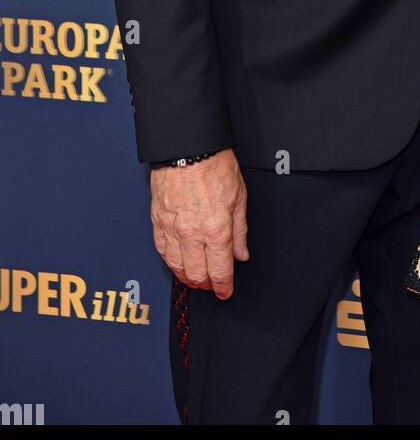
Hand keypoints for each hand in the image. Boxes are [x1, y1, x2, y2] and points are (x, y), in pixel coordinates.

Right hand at [150, 149, 247, 300]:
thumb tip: (241, 253)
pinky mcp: (158, 222)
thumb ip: (240, 230)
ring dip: (187, 277)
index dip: (223, 286)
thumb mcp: (239, 197)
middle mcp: (192, 234)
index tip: (225, 291)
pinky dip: (171, 262)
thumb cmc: (214, 166)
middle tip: (212, 285)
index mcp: (217, 229)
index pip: (220, 270)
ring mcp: (172, 229)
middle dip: (206, 284)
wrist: (187, 148)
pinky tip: (178, 262)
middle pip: (197, 274)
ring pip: (177, 267)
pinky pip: (162, 251)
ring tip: (196, 277)